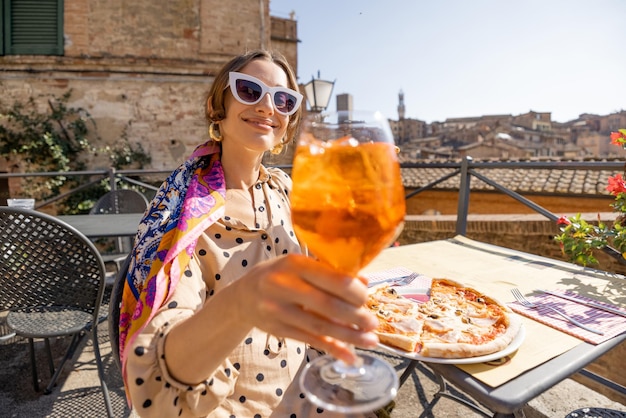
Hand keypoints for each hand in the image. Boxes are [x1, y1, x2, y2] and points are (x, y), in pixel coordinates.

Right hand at [234, 254, 379, 363]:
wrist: (243, 296)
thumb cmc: (280, 275)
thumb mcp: (301, 266)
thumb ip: (330, 272)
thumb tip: (364, 282)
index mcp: (296, 264)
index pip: (333, 279)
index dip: (355, 292)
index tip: (367, 299)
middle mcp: (284, 285)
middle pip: (328, 305)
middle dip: (356, 316)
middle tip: (373, 324)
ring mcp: (279, 309)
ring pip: (320, 326)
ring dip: (349, 336)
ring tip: (370, 341)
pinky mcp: (278, 329)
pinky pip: (310, 341)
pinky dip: (332, 349)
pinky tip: (349, 356)